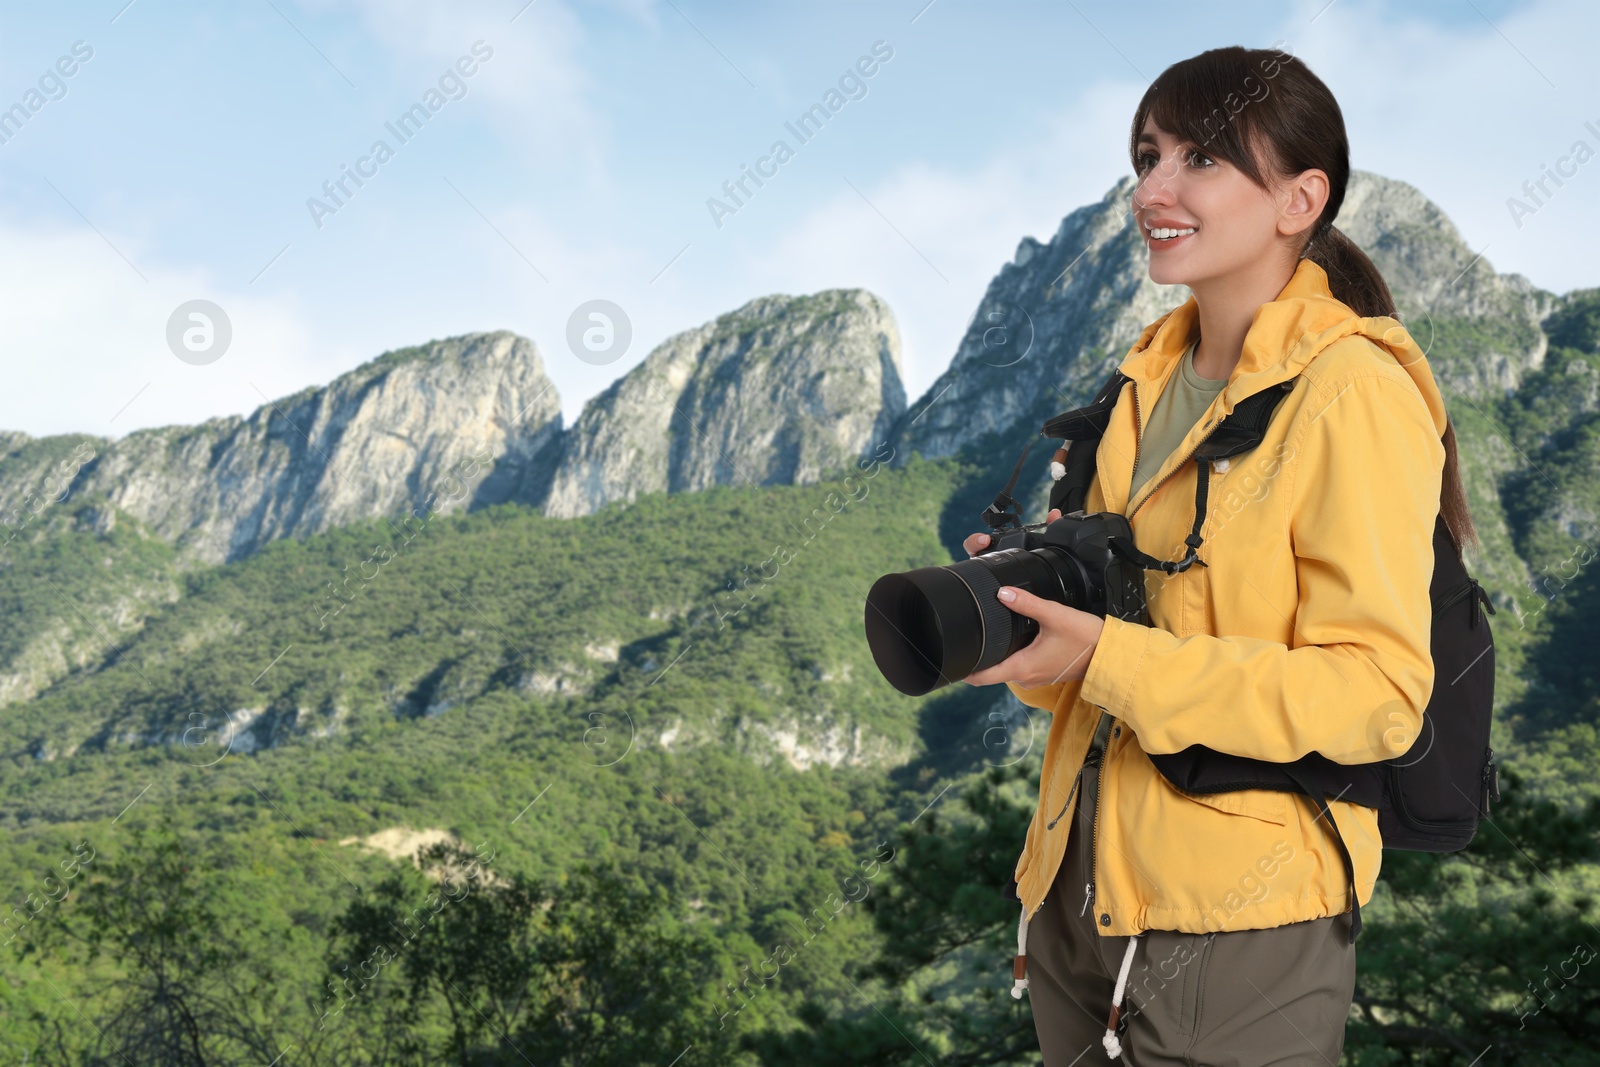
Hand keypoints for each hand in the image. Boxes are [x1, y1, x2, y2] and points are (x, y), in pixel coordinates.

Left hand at [962, 509, 1105, 687]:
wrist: (1111, 655)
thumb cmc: (1086, 639)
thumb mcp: (1054, 615)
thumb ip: (1027, 603)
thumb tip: (1002, 592)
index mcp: (1021, 668)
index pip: (980, 677)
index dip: (962, 670)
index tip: (949, 660)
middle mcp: (1024, 677)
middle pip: (990, 670)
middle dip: (978, 656)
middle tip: (968, 635)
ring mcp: (1034, 677)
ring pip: (1005, 666)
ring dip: (996, 654)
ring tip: (987, 633)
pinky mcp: (1043, 671)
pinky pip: (1019, 665)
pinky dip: (1012, 654)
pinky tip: (1013, 637)